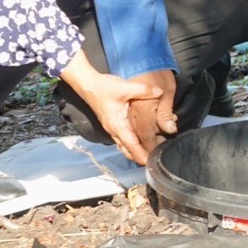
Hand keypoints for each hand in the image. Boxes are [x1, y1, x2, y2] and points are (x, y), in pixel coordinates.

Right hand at [60, 54, 175, 165]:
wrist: (88, 84)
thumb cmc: (104, 87)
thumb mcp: (125, 87)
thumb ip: (144, 90)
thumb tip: (159, 92)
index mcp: (117, 124)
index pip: (131, 144)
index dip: (140, 154)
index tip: (149, 162)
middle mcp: (113, 129)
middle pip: (127, 149)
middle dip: (140, 155)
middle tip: (155, 157)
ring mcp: (112, 127)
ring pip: (124, 144)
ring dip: (136, 149)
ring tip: (151, 150)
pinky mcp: (112, 123)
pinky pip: (123, 137)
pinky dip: (132, 142)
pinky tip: (141, 139)